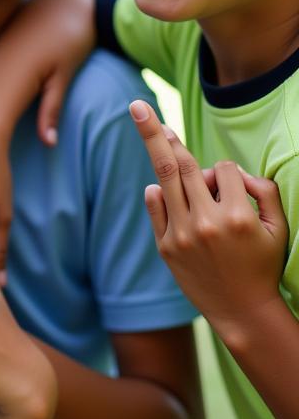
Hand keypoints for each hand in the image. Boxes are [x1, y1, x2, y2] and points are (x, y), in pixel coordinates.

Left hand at [130, 100, 287, 342]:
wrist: (242, 311)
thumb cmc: (263, 265)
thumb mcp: (280, 228)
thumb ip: (265, 191)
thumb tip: (229, 171)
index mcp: (239, 215)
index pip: (225, 170)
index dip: (228, 172)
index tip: (233, 186)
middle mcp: (207, 222)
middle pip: (183, 164)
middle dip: (161, 133)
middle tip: (139, 107)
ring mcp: (183, 234)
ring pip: (166, 179)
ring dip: (156, 149)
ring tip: (143, 121)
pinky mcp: (166, 246)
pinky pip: (155, 206)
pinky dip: (156, 193)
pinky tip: (158, 188)